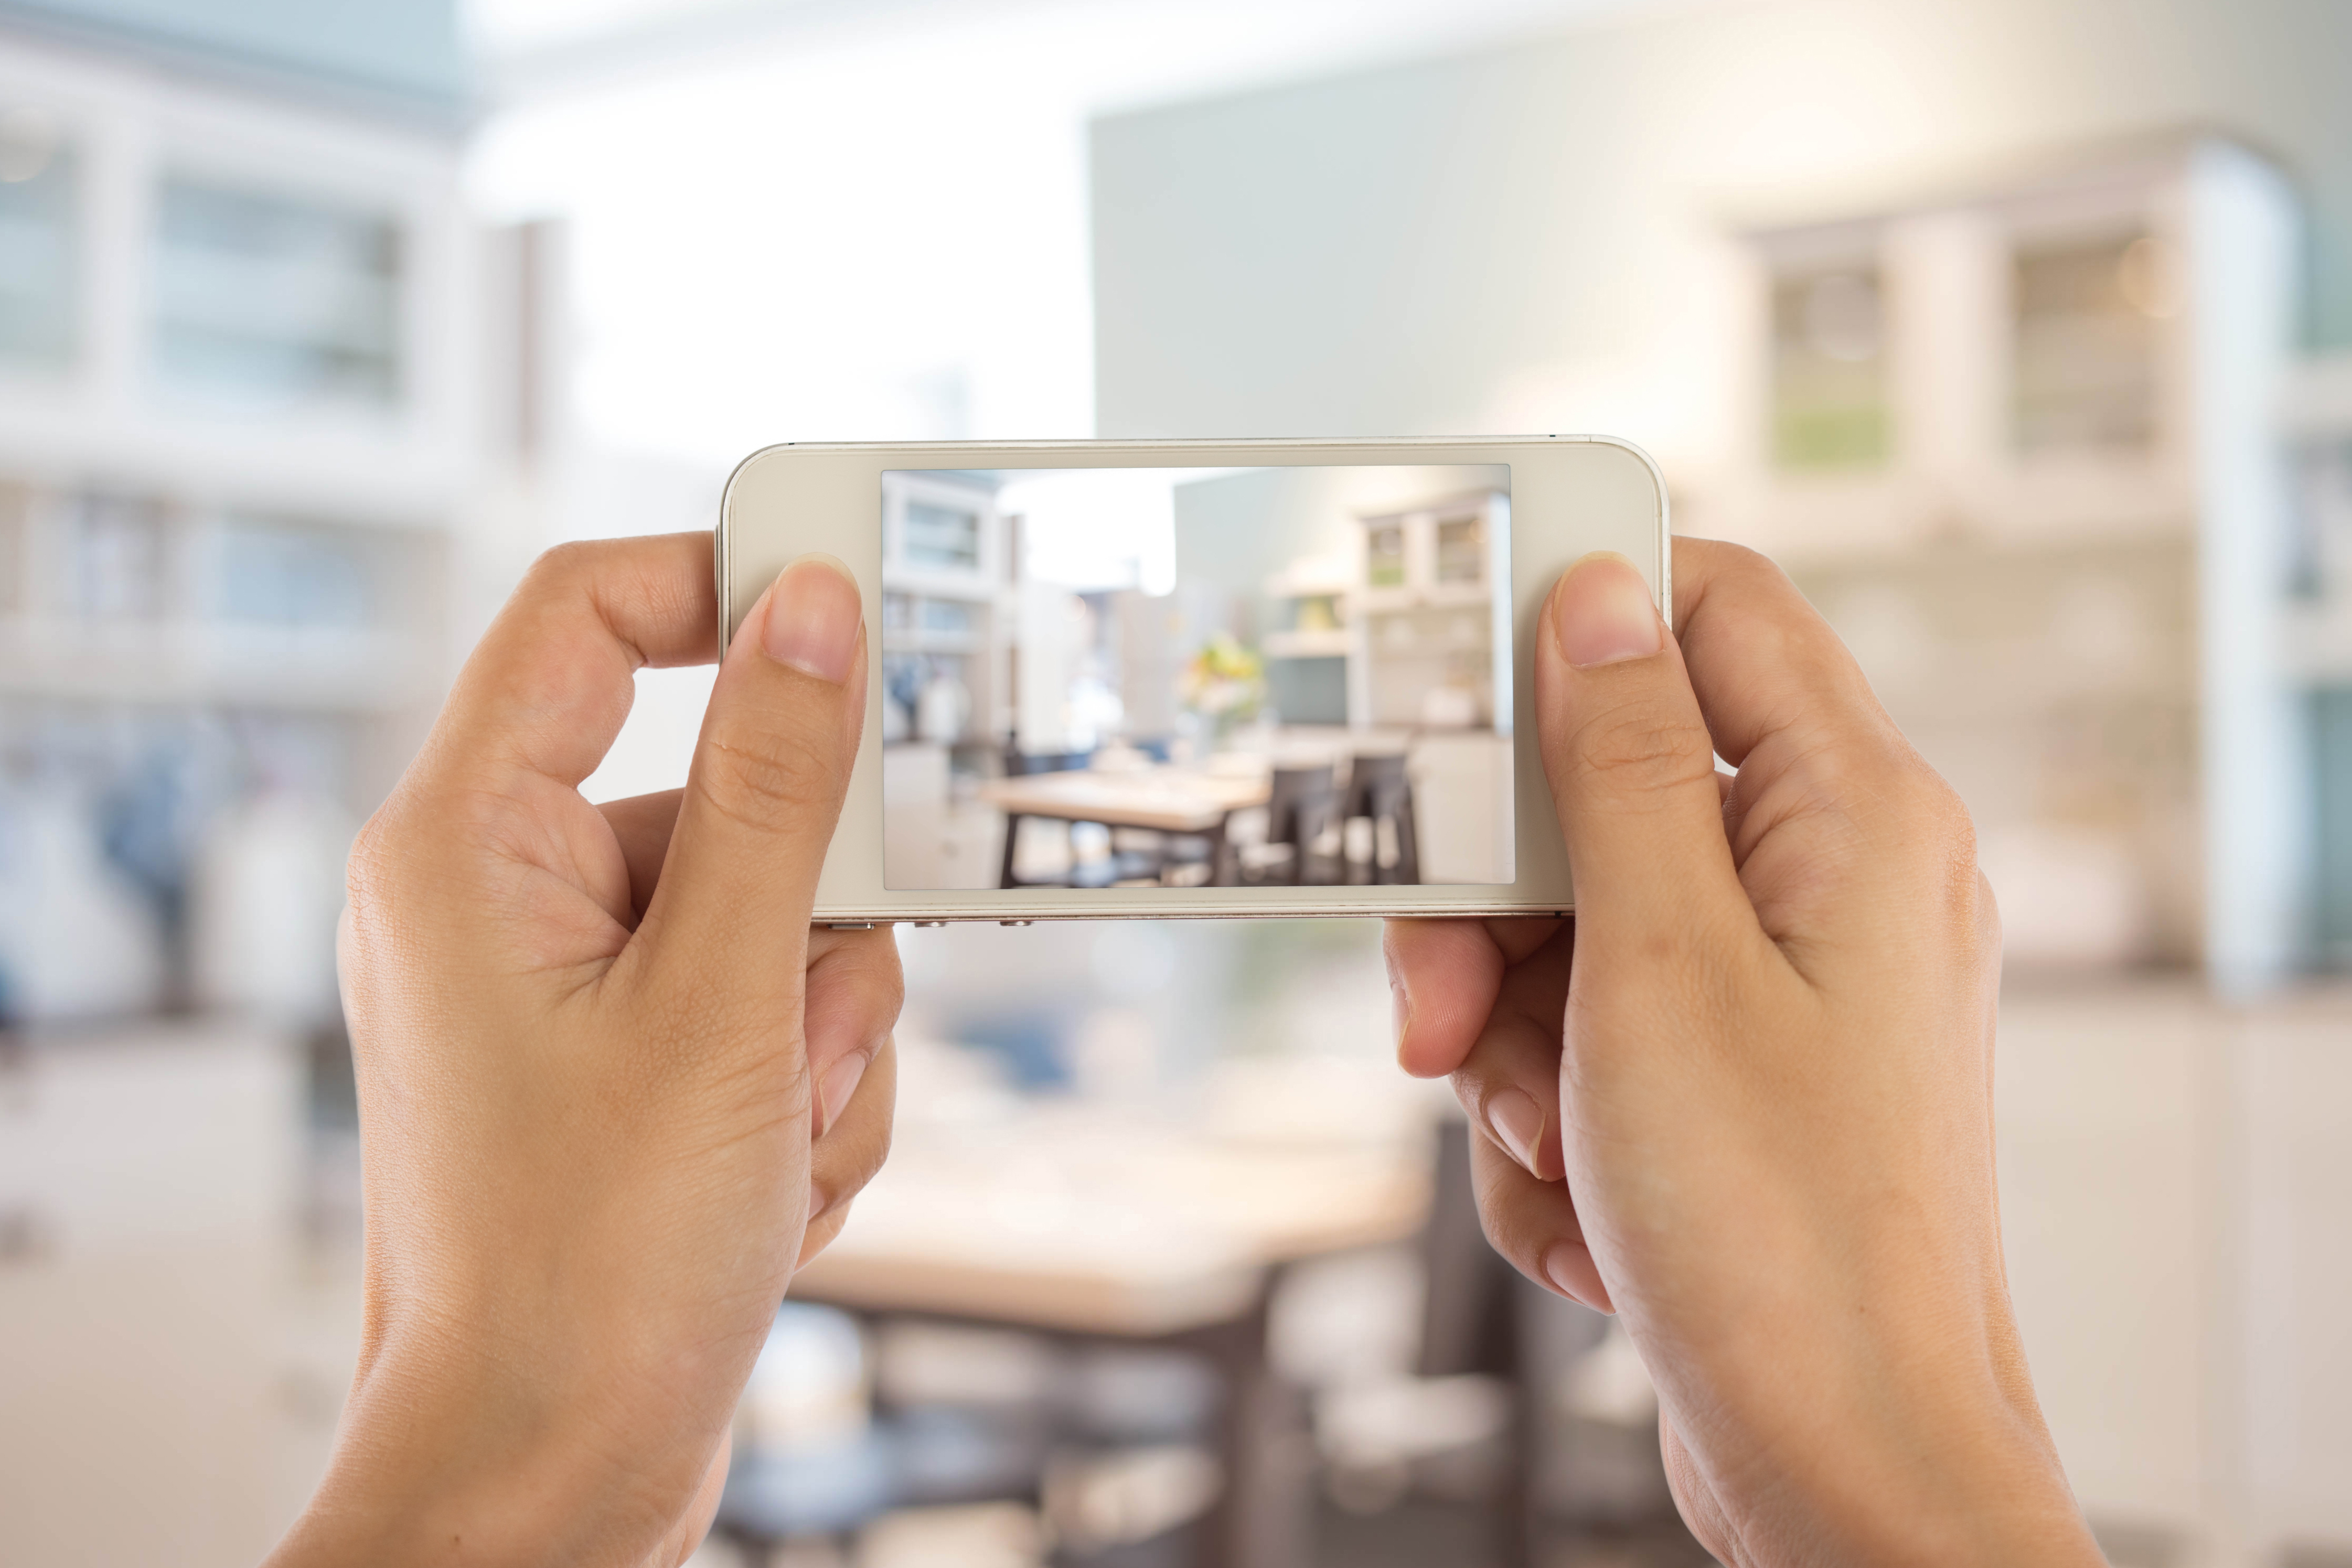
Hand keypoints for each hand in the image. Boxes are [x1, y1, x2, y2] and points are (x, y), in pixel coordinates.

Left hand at [268, 535, 900, 1567]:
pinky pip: (778, 1008)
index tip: (857, 610)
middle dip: (813, 916)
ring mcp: (578, 989)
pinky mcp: (637, 1065)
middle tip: (803, 1015)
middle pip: (727, 787)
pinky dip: (808, 1093)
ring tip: (767, 1141)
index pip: (588, 614)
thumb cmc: (589, 1266)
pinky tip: (766, 1188)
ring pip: (782, 914)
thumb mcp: (719, 999)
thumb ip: (778, 787)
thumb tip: (815, 613)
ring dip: (821, 1032)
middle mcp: (509, 898)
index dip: (722, 584)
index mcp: (469, 843)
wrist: (555, 1476)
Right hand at [1387, 542, 2102, 1565]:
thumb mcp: (1659, 962)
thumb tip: (1596, 596)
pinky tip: (1589, 1212)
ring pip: (1574, 932)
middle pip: (1606, 796)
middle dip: (1498, 912)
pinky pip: (1593, 1041)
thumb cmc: (1781, 1232)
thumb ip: (1619, 761)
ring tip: (1552, 1143)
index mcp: (1854, 815)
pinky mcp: (1737, 1084)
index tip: (1454, 664)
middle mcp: (1832, 885)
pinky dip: (1555, 1122)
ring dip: (1514, 1042)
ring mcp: (1786, 990)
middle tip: (1443, 1008)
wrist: (1842, 1464)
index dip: (1579, 613)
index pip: (1715, 611)